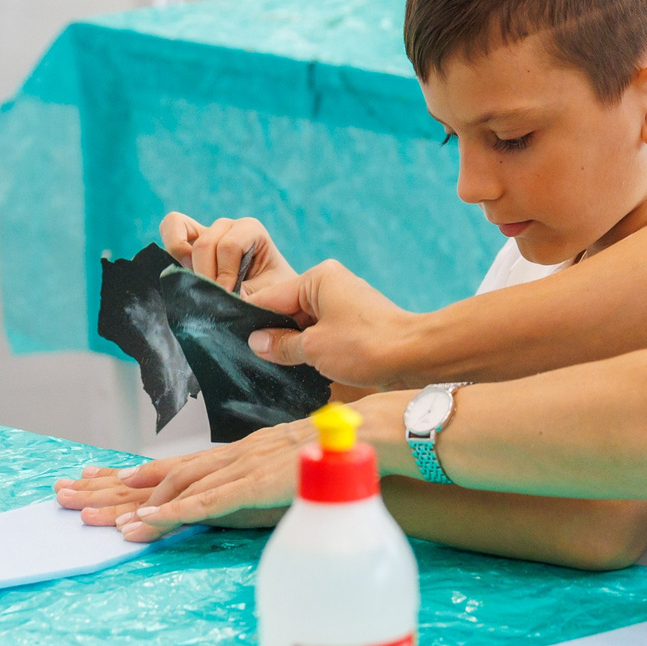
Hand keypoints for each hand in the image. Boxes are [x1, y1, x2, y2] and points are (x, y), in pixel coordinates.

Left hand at [67, 419, 320, 540]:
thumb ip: (269, 480)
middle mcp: (228, 457)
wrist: (366, 440)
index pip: (174, 465)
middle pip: (158, 474)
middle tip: (64, 495)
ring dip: (130, 505)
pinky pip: (205, 504)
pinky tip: (145, 525)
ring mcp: (239, 469)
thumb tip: (259, 493)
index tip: (94, 480)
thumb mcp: (292, 470)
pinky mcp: (252, 485)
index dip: (132, 474)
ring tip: (91, 520)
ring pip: (172, 489)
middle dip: (109, 486)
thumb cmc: (336, 456)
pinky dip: (172, 515)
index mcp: (236, 454)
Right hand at [159, 211, 294, 296]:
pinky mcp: (189, 242)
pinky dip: (172, 249)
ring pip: (181, 231)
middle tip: (213, 297)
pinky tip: (184, 275)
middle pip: (204, 243)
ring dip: (187, 263)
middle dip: (206, 274)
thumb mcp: (267, 295)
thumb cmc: (272, 292)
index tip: (229, 296)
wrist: (270, 297)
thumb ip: (245, 296)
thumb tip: (221, 300)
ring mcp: (206, 231)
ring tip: (196, 283)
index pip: (229, 245)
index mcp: (251, 230)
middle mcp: (227, 226)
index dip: (226, 273)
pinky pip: (171, 228)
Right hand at [241, 260, 421, 388]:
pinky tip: (303, 366)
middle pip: (288, 309)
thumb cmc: (366, 346)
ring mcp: (345, 302)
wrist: (415, 355)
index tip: (230, 337)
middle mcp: (331, 283)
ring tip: (276, 366)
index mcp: (318, 279)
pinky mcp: (356, 321)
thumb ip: (281, 345)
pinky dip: (313, 346)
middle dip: (275, 334)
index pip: (271, 297)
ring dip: (294, 344)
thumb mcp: (314, 348)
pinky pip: (324, 331)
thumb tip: (257, 342)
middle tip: (253, 359)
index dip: (251, 319)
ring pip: (306, 323)